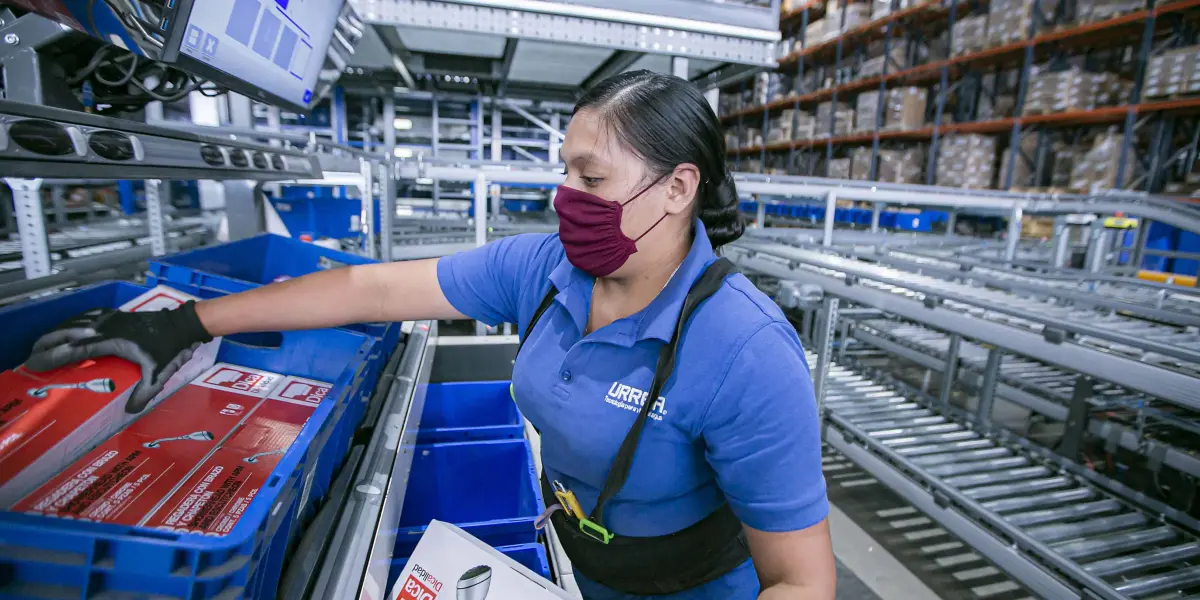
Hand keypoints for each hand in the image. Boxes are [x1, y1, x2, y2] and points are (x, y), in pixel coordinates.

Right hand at [25, 301, 213, 412]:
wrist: (183, 325)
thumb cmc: (170, 349)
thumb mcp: (158, 375)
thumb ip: (143, 394)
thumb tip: (129, 412)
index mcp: (111, 342)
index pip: (73, 349)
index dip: (51, 357)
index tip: (34, 364)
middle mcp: (106, 326)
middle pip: (67, 332)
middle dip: (46, 343)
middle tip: (32, 355)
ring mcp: (111, 317)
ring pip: (75, 321)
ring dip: (57, 331)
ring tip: (45, 343)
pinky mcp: (118, 313)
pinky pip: (89, 315)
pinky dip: (74, 321)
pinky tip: (71, 327)